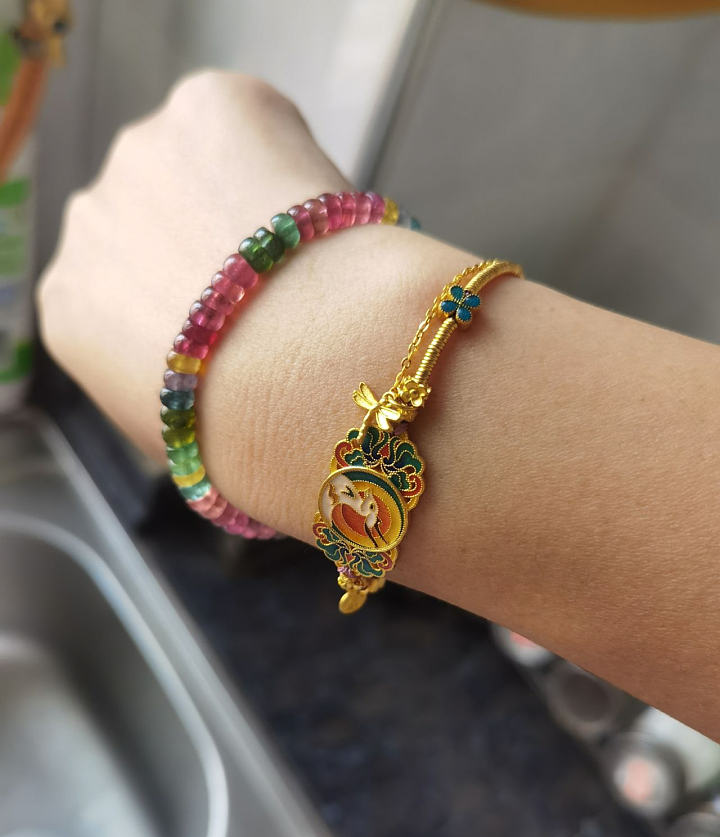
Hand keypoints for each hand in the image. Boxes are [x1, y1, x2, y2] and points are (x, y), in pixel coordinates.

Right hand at [38, 70, 349, 460]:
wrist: (298, 375)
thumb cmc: (247, 432)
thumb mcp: (177, 435)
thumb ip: (168, 392)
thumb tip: (203, 393)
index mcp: (69, 306)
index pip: (123, 284)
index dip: (190, 299)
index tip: (238, 318)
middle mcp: (88, 220)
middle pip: (154, 216)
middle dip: (211, 242)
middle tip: (279, 286)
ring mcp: (142, 154)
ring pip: (204, 164)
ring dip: (248, 196)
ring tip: (305, 255)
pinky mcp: (206, 105)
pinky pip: (255, 120)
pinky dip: (290, 153)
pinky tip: (316, 210)